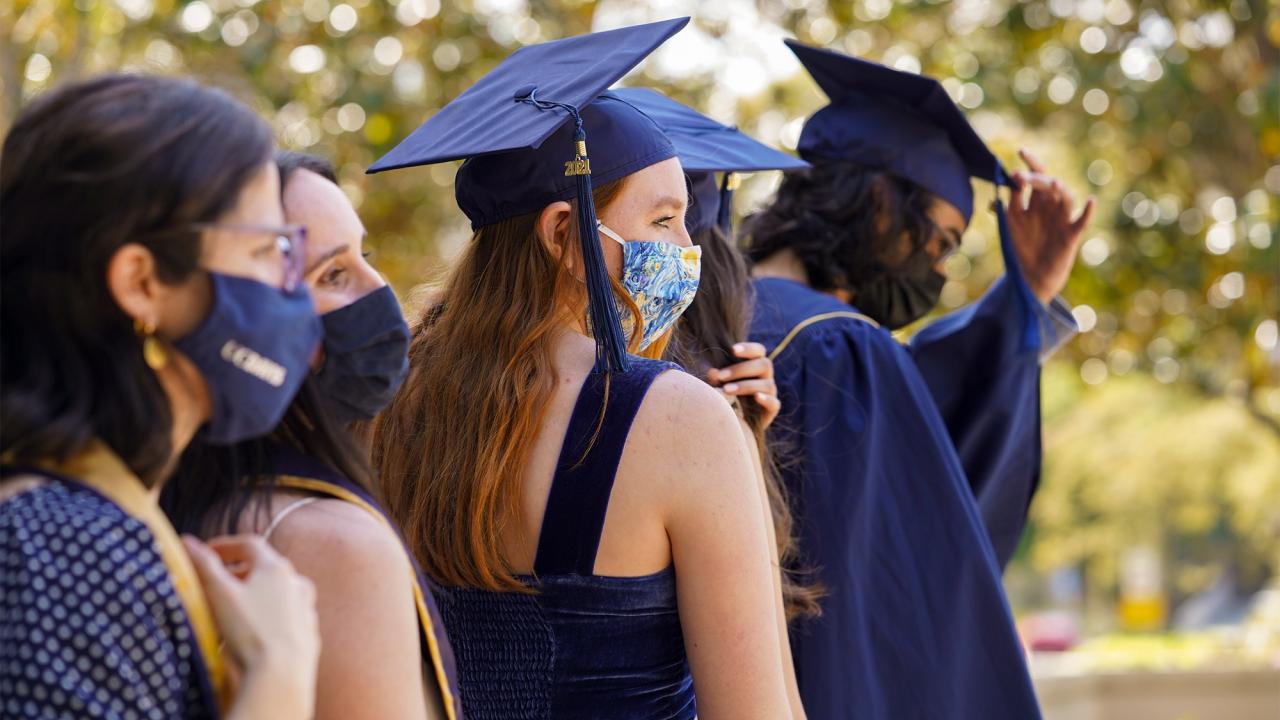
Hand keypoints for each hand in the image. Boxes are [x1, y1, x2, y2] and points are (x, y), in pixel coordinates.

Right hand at [184, 535, 319, 716]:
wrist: (282, 674)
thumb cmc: (250, 631)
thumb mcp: (220, 595)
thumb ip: (204, 565)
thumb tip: (187, 541)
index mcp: (276, 568)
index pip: (249, 545)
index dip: (225, 546)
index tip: (206, 553)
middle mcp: (297, 583)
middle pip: (265, 568)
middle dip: (238, 572)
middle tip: (216, 582)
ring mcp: (306, 608)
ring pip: (277, 593)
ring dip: (255, 594)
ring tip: (233, 608)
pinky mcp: (308, 632)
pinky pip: (285, 616)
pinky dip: (268, 615)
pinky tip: (254, 630)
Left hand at [707, 342, 780, 428]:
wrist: (735, 423)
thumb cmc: (726, 396)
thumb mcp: (719, 385)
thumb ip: (717, 378)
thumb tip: (712, 371)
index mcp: (755, 364)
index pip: (759, 350)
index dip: (749, 348)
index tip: (732, 350)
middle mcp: (766, 376)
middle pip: (764, 364)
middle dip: (741, 369)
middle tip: (721, 376)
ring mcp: (770, 392)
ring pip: (767, 384)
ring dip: (745, 385)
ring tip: (726, 390)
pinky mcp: (772, 409)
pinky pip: (774, 402)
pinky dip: (766, 399)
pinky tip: (756, 397)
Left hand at [1006, 148, 1095, 304]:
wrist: (1030, 275)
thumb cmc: (1021, 246)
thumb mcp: (1011, 223)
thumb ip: (1010, 204)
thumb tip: (1007, 183)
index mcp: (1036, 201)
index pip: (1034, 176)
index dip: (1030, 163)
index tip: (1021, 151)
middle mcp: (1050, 206)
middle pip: (1049, 185)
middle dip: (1038, 178)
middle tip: (1024, 176)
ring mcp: (1062, 219)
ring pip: (1066, 199)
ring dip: (1060, 191)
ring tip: (1052, 184)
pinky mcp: (1071, 234)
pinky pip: (1083, 221)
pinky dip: (1088, 211)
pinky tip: (1090, 201)